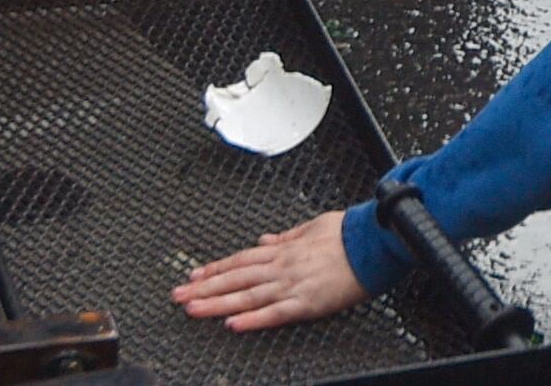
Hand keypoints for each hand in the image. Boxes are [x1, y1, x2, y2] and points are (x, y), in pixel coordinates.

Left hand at [176, 211, 370, 332]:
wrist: (372, 241)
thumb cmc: (347, 233)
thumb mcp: (312, 226)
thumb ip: (286, 237)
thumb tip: (265, 239)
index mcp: (283, 249)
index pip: (240, 260)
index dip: (215, 269)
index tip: (193, 276)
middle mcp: (281, 266)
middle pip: (235, 278)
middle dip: (204, 288)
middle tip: (178, 295)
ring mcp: (292, 285)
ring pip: (246, 295)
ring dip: (217, 303)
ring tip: (193, 309)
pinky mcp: (307, 303)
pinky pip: (274, 313)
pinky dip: (252, 319)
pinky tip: (233, 325)